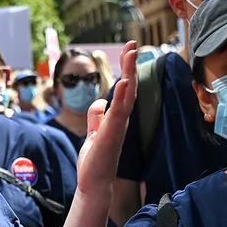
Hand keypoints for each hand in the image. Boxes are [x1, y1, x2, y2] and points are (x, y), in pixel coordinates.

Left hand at [76, 41, 137, 199]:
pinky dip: (121, 97)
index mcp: (117, 118)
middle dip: (130, 65)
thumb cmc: (96, 160)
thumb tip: (100, 102)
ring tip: (131, 54)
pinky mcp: (111, 135)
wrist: (94, 183)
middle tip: (133, 43)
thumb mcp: (94, 132)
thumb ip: (97, 116)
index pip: (124, 89)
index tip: (129, 50)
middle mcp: (121, 120)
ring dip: (129, 74)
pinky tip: (123, 83)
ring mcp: (118, 127)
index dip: (127, 69)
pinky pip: (118, 113)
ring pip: (127, 96)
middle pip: (129, 87)